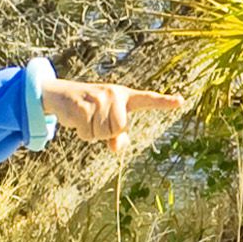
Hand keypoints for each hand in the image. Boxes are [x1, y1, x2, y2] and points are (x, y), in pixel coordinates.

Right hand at [45, 78, 185, 146]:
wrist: (61, 94)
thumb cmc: (90, 109)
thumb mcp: (106, 120)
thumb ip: (117, 136)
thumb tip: (117, 148)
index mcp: (124, 96)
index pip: (148, 99)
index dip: (164, 102)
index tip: (181, 102)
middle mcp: (114, 95)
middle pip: (119, 128)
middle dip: (106, 132)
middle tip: (96, 120)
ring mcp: (98, 99)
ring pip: (103, 133)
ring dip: (92, 132)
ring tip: (86, 117)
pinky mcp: (83, 106)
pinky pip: (88, 133)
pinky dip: (82, 132)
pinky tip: (77, 119)